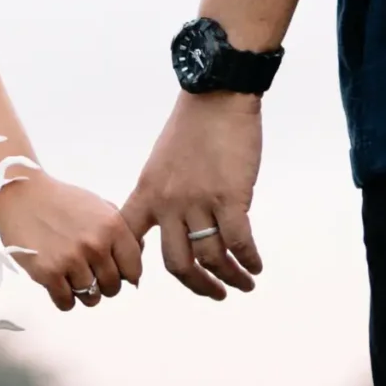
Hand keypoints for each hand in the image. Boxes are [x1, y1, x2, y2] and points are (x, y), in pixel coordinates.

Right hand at [0, 168, 143, 312]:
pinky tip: (59, 283)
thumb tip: (135, 264)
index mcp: (112, 226)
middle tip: (91, 273)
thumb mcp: (100, 206)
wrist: (22, 194)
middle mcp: (95, 244)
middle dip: (104, 285)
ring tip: (73, 276)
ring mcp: (71, 260)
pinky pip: (66, 303)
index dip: (126, 274)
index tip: (115, 271)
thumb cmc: (62, 200)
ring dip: (84, 292)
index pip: (134, 269)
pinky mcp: (48, 273)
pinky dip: (65, 298)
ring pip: (91, 298)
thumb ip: (121, 232)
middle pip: (113, 287)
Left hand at [124, 92, 262, 301]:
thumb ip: (163, 193)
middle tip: (213, 292)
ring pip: (211, 257)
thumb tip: (176, 223)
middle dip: (197, 285)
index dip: (131, 266)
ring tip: (244, 282)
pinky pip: (238, 241)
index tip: (138, 283)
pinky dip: (248, 260)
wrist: (217, 94)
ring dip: (230, 277)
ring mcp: (199, 201)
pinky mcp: (230, 197)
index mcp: (147, 192)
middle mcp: (169, 203)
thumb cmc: (193, 124)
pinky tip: (255, 265)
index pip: (129, 237)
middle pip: (176, 263)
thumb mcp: (161, 161)